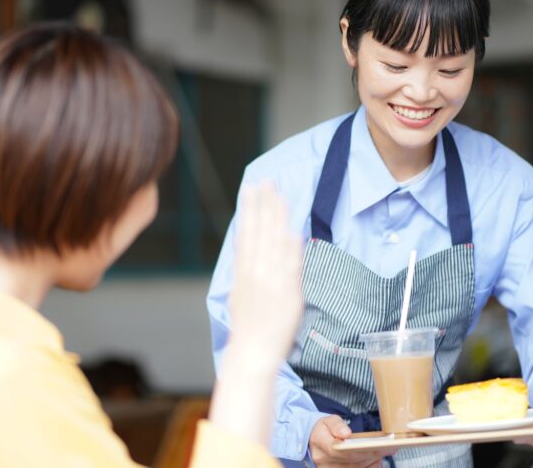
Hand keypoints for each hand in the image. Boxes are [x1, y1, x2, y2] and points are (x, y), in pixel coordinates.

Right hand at [226, 183, 303, 367]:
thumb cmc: (248, 324)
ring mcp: (272, 283)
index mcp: (242, 271)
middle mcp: (255, 273)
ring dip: (278, 218)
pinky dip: (292, 249)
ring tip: (280, 196)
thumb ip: (245, 267)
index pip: (246, 232)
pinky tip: (293, 231)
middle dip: (264, 204)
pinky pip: (291, 267)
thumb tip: (249, 244)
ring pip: (275, 243)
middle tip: (267, 181)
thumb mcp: (238, 291)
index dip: (249, 208)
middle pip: (260, 232)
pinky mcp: (288, 295)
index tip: (251, 188)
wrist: (252, 352)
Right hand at [309, 415, 397, 467]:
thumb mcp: (328, 420)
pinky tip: (377, 461)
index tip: (377, 445)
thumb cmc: (323, 430)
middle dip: (372, 454)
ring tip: (385, 452)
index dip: (360, 449)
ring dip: (372, 461)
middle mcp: (324, 461)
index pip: (339, 449)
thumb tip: (346, 433)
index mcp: (320, 443)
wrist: (312, 442)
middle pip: (351, 461)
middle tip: (389, 447)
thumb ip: (337, 425)